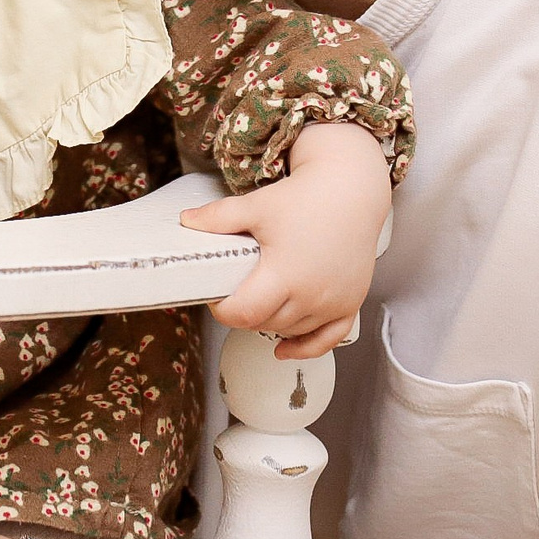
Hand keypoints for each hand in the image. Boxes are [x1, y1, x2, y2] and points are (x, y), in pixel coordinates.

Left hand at [180, 122, 392, 358]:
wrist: (351, 190)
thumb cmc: (307, 197)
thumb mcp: (256, 206)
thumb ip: (219, 218)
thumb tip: (186, 221)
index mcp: (285, 274)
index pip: (245, 313)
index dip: (223, 310)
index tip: (216, 297)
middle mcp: (312, 294)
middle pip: (266, 323)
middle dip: (246, 312)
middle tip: (236, 293)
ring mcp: (333, 302)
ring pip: (292, 330)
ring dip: (272, 323)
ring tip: (259, 303)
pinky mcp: (350, 302)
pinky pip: (328, 338)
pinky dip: (306, 347)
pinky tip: (286, 349)